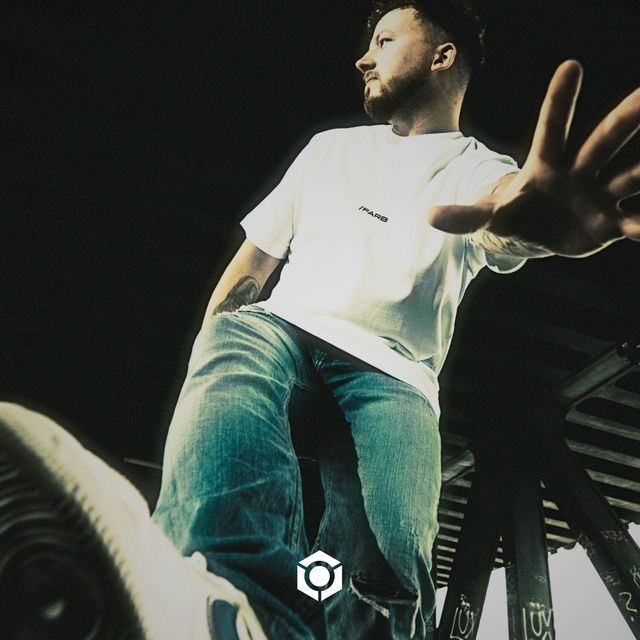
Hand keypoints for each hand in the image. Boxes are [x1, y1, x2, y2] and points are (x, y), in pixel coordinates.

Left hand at [428, 61, 639, 256]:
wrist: (535, 233)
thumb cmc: (513, 214)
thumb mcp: (487, 216)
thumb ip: (465, 215)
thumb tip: (429, 215)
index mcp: (545, 167)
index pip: (551, 131)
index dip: (559, 103)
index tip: (570, 66)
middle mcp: (578, 173)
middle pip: (604, 142)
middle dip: (627, 118)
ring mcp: (597, 196)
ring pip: (630, 176)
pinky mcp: (610, 224)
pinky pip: (634, 222)